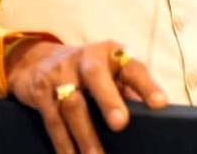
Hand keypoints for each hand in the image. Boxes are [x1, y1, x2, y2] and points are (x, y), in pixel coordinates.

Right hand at [5, 39, 166, 153]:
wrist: (36, 61)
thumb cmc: (86, 70)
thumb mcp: (109, 71)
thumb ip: (127, 89)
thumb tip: (148, 116)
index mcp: (110, 54)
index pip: (132, 67)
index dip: (146, 85)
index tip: (160, 104)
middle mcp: (85, 60)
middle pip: (96, 77)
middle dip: (109, 100)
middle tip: (120, 124)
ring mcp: (60, 74)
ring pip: (72, 104)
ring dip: (85, 134)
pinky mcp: (41, 92)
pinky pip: (53, 120)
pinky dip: (63, 142)